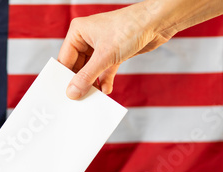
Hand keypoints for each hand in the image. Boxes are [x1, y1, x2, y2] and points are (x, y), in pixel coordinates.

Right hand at [58, 1, 175, 98]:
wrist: (157, 21)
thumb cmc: (129, 28)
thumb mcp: (104, 56)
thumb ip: (86, 76)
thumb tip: (72, 92)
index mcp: (78, 32)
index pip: (65, 59)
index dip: (65, 77)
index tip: (65, 95)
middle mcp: (87, 38)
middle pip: (78, 66)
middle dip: (80, 82)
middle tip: (79, 99)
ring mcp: (101, 46)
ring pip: (91, 70)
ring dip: (93, 83)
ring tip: (92, 97)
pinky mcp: (114, 53)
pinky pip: (104, 70)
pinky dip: (105, 80)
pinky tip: (106, 90)